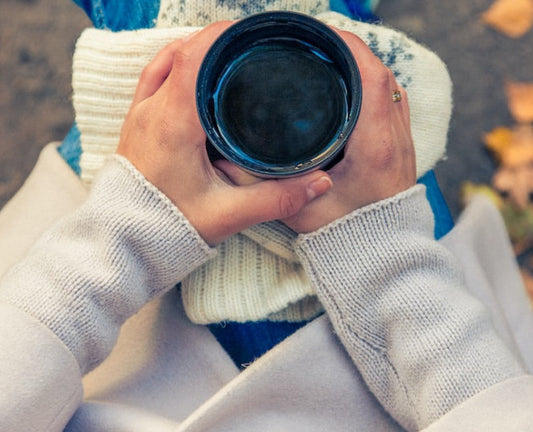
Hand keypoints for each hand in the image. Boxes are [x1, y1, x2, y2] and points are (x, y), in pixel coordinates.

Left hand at [117, 22, 332, 244]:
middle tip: (249, 46)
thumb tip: (320, 182)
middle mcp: (152, 111)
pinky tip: (196, 76)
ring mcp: (139, 115)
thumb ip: (276, 199)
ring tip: (227, 56)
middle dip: (216, 41)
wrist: (124, 242)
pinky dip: (175, 66)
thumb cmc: (168, 228)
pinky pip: (153, 79)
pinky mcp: (136, 125)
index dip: (221, 36)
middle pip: (182, 52)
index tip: (250, 32)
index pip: (194, 58)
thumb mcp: (228, 214)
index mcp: (174, 124)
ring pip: (165, 62)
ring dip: (195, 52)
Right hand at [218, 29, 416, 232]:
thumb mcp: (298, 211)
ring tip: (332, 59)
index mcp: (373, 147)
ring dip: (364, 66)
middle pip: (381, 73)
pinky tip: (351, 88)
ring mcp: (402, 142)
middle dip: (351, 50)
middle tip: (318, 44)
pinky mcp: (401, 148)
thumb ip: (264, 187)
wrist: (382, 255)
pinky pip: (394, 102)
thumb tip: (227, 163)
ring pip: (390, 85)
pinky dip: (374, 85)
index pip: (371, 78)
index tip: (321, 35)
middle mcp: (394, 138)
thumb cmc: (347, 236)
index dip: (348, 48)